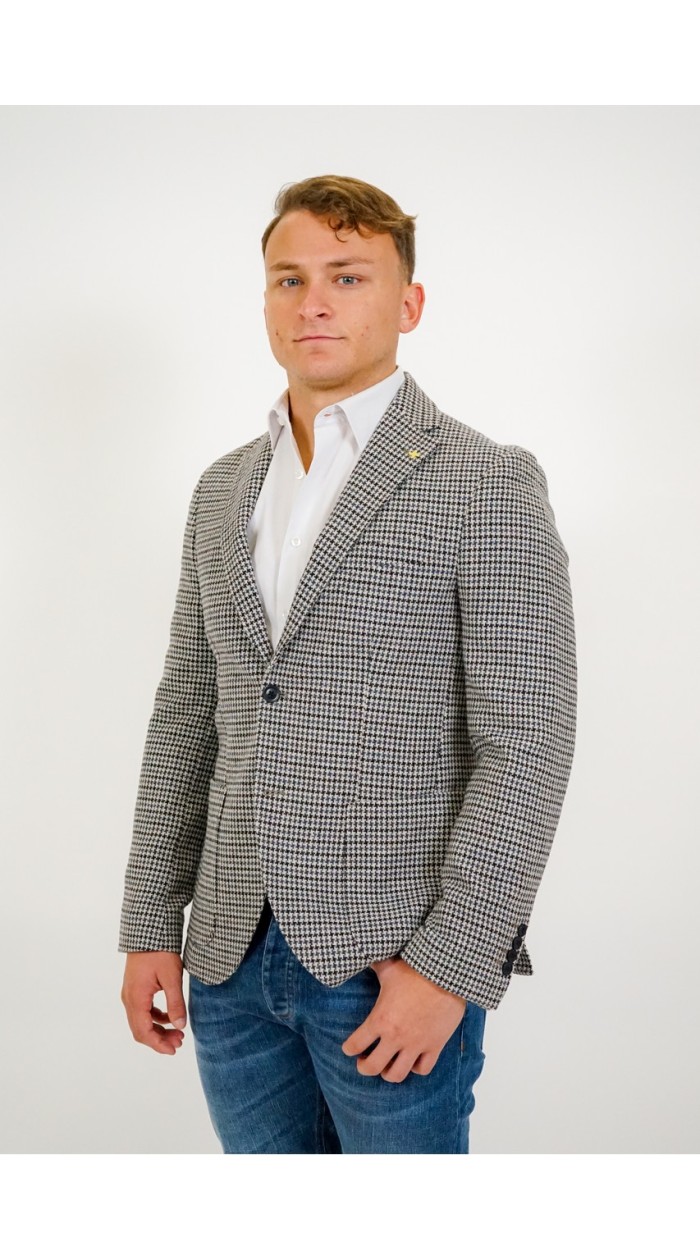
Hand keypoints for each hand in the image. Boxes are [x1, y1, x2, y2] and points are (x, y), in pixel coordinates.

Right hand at [121, 951, 187, 1054]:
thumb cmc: (160, 952)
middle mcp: (129, 999)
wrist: (149, 931)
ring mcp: (130, 994)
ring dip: (158, 1030)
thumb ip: (175, 1003)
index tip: (174, 1049)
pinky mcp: (135, 988)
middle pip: (140, 1030)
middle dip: (159, 1039)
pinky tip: (170, 1017)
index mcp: (135, 998)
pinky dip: (156, 1018)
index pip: (143, 1032)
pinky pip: (143, 1011)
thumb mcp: (172, 977)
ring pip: (141, 1021)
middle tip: (180, 1041)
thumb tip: (180, 1026)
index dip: (158, 1045)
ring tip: (178, 1031)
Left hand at [341, 957, 466, 1082]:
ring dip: (388, 1072)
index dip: (348, 1049)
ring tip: (386, 1065)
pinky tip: (412, 1059)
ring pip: (397, 1075)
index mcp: (380, 1019)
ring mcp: (416, 1044)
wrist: (448, 975)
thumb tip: (362, 953)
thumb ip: (373, 965)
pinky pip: (422, 1069)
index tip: (349, 1048)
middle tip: (363, 1061)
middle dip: (364, 1067)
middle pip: (372, 1068)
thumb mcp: (389, 967)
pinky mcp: (435, 1046)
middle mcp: (395, 1037)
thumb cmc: (416, 969)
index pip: (355, 1045)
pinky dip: (415, 1068)